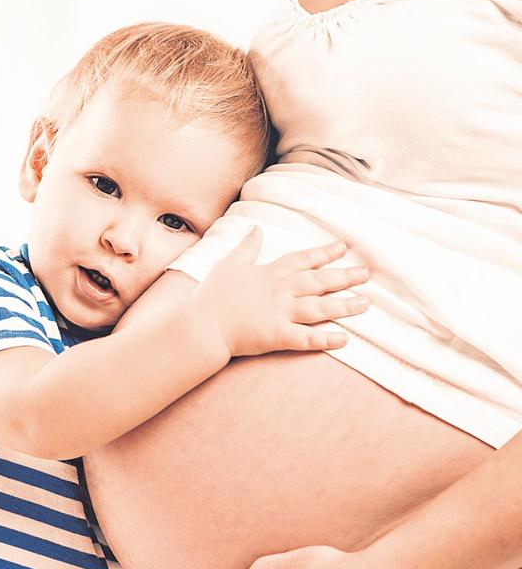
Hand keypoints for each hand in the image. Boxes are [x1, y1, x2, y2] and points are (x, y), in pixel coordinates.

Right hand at [195, 228, 369, 356]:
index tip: (342, 248)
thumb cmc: (212, 295)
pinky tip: (345, 339)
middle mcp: (281, 291)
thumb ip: (246, 247)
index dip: (323, 253)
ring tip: (364, 304)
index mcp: (270, 273)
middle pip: (319, 282)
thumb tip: (255, 229)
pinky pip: (307, 338)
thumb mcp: (228, 264)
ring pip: (320, 308)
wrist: (202, 325)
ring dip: (344, 306)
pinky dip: (326, 340)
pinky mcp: (278, 336)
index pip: (302, 259)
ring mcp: (281, 314)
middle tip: (365, 274)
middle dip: (344, 277)